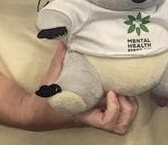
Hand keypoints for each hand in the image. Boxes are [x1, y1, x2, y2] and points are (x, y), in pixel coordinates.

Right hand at [24, 42, 139, 134]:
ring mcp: (99, 118)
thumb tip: (65, 41)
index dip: (114, 108)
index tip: (111, 91)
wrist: (38, 114)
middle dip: (128, 109)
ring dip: (129, 109)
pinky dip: (125, 106)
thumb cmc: (46, 101)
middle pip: (121, 126)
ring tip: (124, 91)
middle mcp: (94, 119)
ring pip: (123, 124)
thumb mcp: (51, 81)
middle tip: (124, 91)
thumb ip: (60, 60)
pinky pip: (119, 117)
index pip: (106, 122)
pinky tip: (119, 91)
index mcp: (84, 114)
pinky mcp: (100, 113)